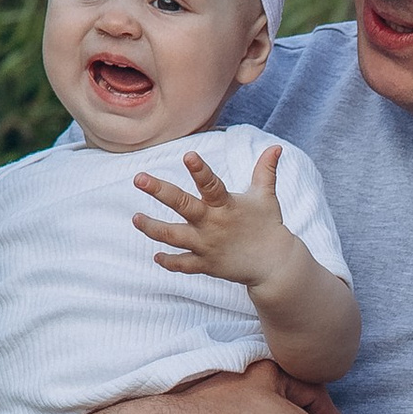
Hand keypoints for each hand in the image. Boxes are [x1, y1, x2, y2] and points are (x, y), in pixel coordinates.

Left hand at [134, 146, 302, 299]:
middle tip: (139, 179)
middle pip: (183, 206)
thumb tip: (276, 147)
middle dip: (160, 192)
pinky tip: (156, 256)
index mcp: (226, 205)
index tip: (188, 155)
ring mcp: (208, 246)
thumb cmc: (269, 226)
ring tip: (136, 218)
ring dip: (153, 228)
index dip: (200, 170)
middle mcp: (213, 224)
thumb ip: (265, 171)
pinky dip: (170, 262)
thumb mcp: (266, 196)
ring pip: (175, 236)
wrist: (276, 266)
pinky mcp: (207, 265)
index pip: (211, 184)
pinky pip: (184, 264)